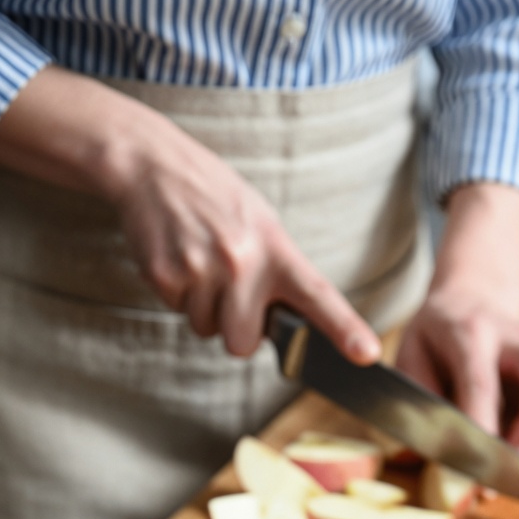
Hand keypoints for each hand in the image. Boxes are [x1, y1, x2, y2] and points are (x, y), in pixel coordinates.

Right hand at [0, 67, 380, 363]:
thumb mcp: (260, 222)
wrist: (153, 165)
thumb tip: (287, 325)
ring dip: (203, 309)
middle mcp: (243, 262)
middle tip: (226, 288)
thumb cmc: (213, 198)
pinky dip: (176, 294)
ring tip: (199, 262)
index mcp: (275, 248)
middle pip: (242, 344)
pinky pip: (177, 312)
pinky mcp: (166, 276)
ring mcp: (202, 270)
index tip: (366, 353)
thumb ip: (277, 272)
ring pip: (207, 331)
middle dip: (234, 328)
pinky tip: (178, 258)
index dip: (344, 329)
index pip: (318, 295)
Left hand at [395, 290, 518, 458]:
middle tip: (517, 464)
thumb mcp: (409, 361)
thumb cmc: (434, 341)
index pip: (481, 383)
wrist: (468, 303)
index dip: (482, 431)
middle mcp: (516, 336)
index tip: (476, 472)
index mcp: (469, 332)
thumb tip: (420, 457)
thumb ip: (419, 405)